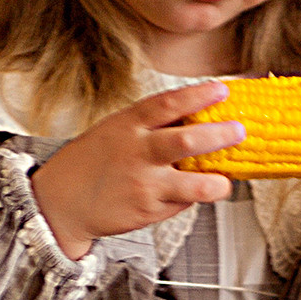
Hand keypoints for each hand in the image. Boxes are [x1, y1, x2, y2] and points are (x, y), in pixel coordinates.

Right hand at [30, 81, 245, 260]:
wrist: (61, 202)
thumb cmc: (92, 163)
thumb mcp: (115, 131)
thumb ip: (151, 126)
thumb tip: (198, 117)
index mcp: (128, 125)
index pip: (168, 104)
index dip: (198, 95)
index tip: (223, 89)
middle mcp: (137, 152)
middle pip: (186, 140)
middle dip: (219, 134)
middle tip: (239, 130)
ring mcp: (143, 183)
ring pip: (193, 184)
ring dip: (217, 183)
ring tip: (226, 180)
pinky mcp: (148, 210)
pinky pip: (182, 203)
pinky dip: (192, 197)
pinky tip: (192, 192)